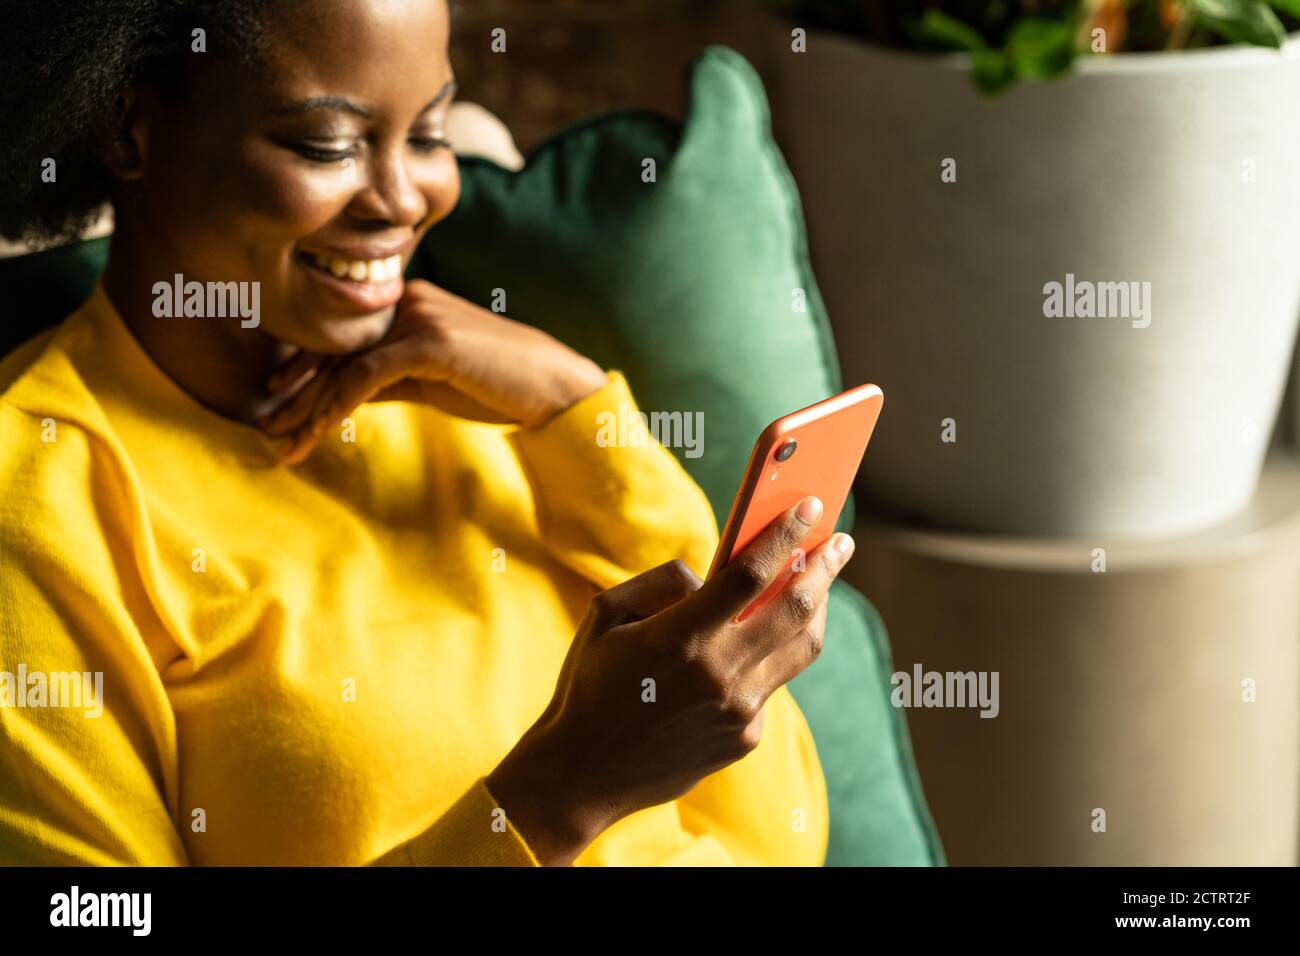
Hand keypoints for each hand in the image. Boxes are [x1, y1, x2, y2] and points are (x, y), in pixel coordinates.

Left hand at [258, 279, 607, 463]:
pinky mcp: (428, 341)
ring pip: (344, 364)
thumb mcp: (430, 383)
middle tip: (268, 428)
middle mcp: (406, 301)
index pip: (342, 337)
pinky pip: (367, 375)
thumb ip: (387, 381)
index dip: (304, 370)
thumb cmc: (496, 384)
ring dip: (310, 407)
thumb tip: (343, 398)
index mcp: (406, 304)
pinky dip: (339, 405)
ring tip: (285, 442)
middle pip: (335, 347)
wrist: (550, 386)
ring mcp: (417, 317)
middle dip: (297, 392)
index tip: (277, 403)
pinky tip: (321, 431)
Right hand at [485, 495, 853, 865]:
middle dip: (824, 566)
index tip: (811, 505)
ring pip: (800, 648)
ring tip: (822, 583)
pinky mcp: (745, 737)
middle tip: (840, 541)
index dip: (785, 535)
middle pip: (794, 608)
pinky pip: (771, 684)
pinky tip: (766, 638)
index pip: (750, 574)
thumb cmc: (589, 684)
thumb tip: (713, 574)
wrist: (582, 774)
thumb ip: (662, 581)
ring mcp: (738, 711)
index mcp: (678, 637)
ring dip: (818, 608)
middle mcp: (717, 675)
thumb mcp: (607, 615)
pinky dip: (772, 653)